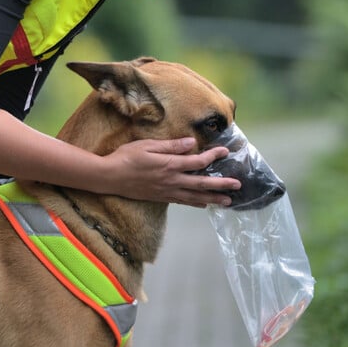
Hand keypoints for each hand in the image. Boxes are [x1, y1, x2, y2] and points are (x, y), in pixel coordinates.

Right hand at [100, 137, 240, 206]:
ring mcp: (166, 191)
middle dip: (221, 184)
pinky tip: (204, 204)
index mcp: (169, 165)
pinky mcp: (161, 197)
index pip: (197, 162)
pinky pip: (183, 201)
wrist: (109, 177)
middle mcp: (171, 180)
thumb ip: (170, 145)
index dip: (213, 157)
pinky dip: (196, 203)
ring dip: (213, 198)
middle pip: (201, 183)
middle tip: (238, 185)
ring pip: (195, 196)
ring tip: (228, 201)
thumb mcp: (147, 145)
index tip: (225, 152)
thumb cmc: (126, 157)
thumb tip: (191, 143)